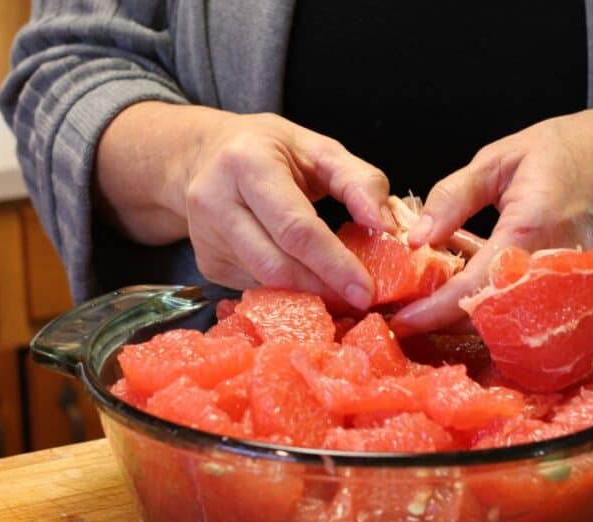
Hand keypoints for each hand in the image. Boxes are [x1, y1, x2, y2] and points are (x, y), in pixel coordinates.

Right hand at [95, 103, 394, 308]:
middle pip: (276, 265)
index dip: (333, 263)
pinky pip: (256, 287)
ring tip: (341, 293)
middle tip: (360, 300)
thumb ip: (360, 182)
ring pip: (265, 283)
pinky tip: (308, 283)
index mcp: (247, 163)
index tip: (366, 289)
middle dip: (323, 289)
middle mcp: (215, 200)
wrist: (204, 153)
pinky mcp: (207, 263)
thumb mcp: (319, 150)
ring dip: (308, 295)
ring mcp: (205, 237)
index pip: (295, 227)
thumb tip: (387, 227)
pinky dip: (288, 291)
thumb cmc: (271, 150)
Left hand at [391, 103, 592, 334]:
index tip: (402, 321)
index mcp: (532, 228)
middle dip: (445, 324)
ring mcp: (571, 288)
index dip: (434, 310)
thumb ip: (453, 197)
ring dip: (469, 324)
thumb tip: (416, 239)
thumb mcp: (498, 159)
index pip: (474, 287)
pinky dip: (496, 316)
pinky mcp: (579, 297)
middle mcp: (554, 268)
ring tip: (434, 307)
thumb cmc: (565, 151)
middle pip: (491, 320)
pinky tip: (471, 298)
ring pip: (511, 326)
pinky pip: (530, 319)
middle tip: (410, 315)